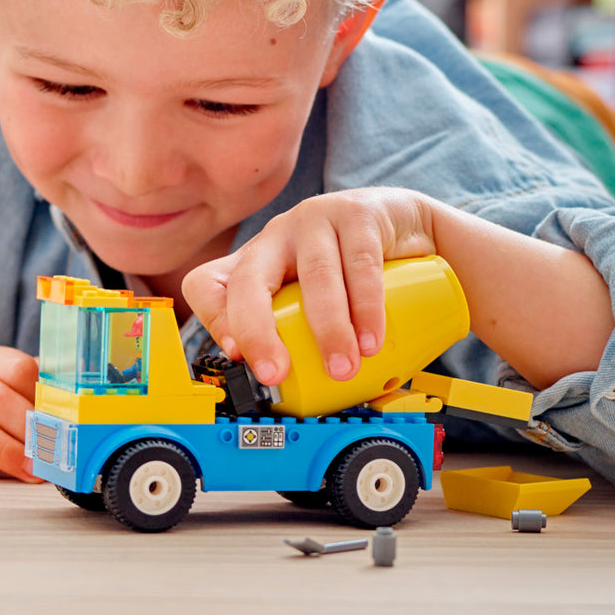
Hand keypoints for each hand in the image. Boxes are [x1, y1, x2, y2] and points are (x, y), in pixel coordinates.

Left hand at [182, 188, 434, 387]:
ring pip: (314, 276)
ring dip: (327, 329)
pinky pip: (360, 265)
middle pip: (248, 280)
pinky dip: (366, 307)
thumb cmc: (349, 268)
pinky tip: (371, 338)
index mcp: (255, 261)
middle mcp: (275, 238)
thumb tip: (305, 401)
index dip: (212, 320)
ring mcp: (314, 220)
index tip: (236, 356)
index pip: (208, 284)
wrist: (405, 221)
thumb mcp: (313, 302)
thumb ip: (302, 340)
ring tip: (342, 368)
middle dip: (257, 331)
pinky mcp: (357, 213)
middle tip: (276, 374)